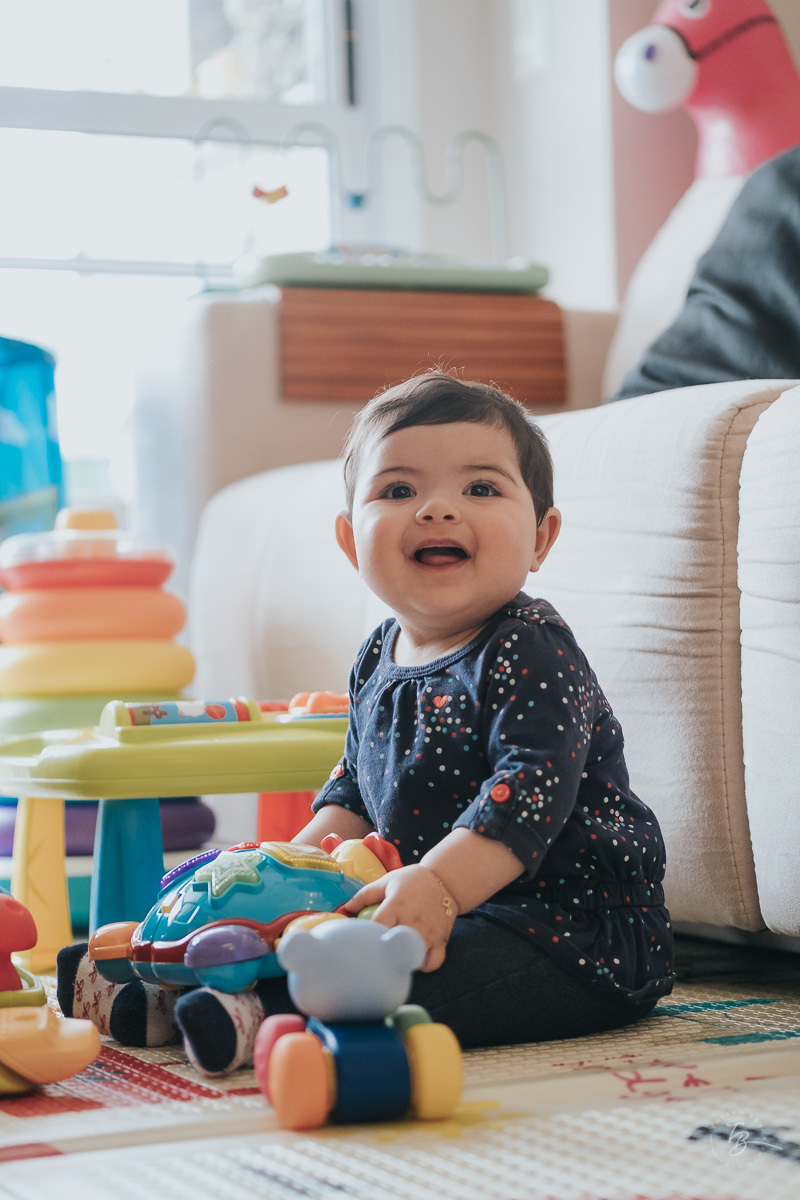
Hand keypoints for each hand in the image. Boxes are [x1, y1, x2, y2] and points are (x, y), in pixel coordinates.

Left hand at [343, 865, 457, 971]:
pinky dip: (423, 965)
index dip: (367, 934)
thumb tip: (345, 909)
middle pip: (393, 944)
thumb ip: (365, 895)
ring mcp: (428, 932)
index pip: (378, 925)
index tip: (360, 939)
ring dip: (401, 959)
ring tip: (392, 957)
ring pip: (412, 956)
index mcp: (397, 904)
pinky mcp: (441, 940)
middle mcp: (413, 920)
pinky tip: (413, 960)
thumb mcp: (387, 881)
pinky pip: (433, 962)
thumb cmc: (412, 881)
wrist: (446, 880)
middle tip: (374, 952)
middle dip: (382, 951)